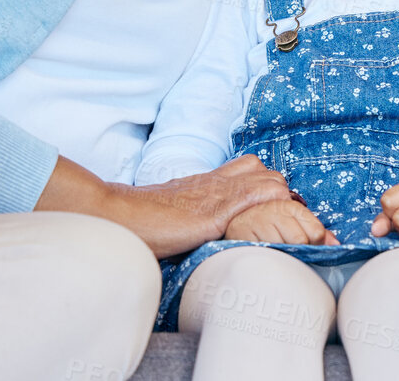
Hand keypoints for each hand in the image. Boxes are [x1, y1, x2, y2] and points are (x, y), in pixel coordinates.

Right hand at [40, 154, 291, 257]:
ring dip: (280, 205)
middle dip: (279, 197)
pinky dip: (269, 212)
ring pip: (271, 183)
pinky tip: (267, 228)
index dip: (265, 189)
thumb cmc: (140, 217)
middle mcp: (217, 182)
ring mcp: (217, 195)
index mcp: (208, 181)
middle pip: (268, 174)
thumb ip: (192, 210)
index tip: (268, 211)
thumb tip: (199, 226)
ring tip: (275, 228)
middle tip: (276, 222)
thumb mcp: (174, 207)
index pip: (252, 170)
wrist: (118, 214)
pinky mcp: (213, 213)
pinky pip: (255, 201)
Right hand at [225, 198, 338, 244]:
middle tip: (284, 249)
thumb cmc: (268, 227)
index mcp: (292, 206)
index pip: (316, 232)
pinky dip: (266, 258)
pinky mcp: (244, 232)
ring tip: (271, 250)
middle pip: (301, 241)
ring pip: (284, 247)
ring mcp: (259, 219)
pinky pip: (265, 252)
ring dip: (279, 254)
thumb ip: (315, 233)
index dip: (313, 245)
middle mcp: (276, 208)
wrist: (235, 226)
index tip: (305, 247)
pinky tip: (262, 252)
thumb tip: (336, 245)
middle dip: (296, 251)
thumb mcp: (293, 225)